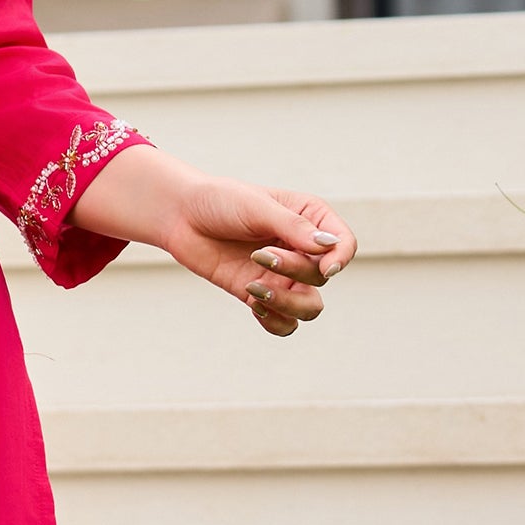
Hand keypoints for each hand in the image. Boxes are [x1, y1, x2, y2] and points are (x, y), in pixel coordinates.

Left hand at [72, 148, 356, 337]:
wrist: (181, 217)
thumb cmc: (220, 201)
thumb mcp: (257, 207)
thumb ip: (293, 228)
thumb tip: (329, 248)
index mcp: (310, 219)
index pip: (344, 245)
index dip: (341, 259)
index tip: (325, 266)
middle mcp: (301, 250)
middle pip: (322, 277)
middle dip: (295, 270)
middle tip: (260, 254)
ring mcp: (283, 275)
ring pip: (309, 308)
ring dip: (288, 304)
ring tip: (255, 289)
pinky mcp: (260, 294)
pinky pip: (284, 323)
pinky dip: (275, 321)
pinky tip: (253, 303)